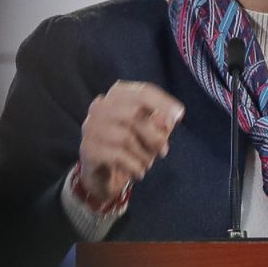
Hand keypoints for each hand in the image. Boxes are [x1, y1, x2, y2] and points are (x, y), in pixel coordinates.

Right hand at [76, 82, 183, 206]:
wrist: (104, 174)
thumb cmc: (131, 146)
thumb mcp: (151, 133)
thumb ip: (161, 124)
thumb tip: (167, 121)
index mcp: (117, 95)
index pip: (143, 92)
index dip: (163, 103)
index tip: (179, 116)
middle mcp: (100, 107)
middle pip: (134, 114)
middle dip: (154, 135)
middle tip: (163, 151)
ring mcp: (91, 127)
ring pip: (126, 137)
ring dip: (144, 155)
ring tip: (147, 163)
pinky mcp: (87, 148)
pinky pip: (117, 156)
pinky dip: (134, 166)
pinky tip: (138, 172)